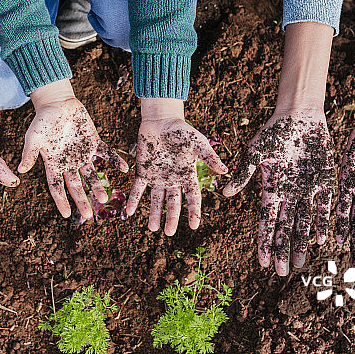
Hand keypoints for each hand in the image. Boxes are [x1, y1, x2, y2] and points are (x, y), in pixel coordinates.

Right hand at [19, 81, 126, 218]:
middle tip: (89, 215)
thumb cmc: (43, 120)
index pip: (57, 186)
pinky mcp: (94, 142)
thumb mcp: (34, 137)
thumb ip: (30, 154)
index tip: (67, 215)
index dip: (61, 201)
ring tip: (105, 198)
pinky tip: (124, 168)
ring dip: (98, 185)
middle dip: (82, 200)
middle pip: (76, 185)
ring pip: (91, 173)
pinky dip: (115, 160)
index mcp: (53, 163)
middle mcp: (69, 162)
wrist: (57, 102)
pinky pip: (106, 153)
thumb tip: (21, 170)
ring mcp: (82, 153)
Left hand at [126, 99, 226, 234]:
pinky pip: (138, 189)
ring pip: (156, 200)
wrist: (161, 120)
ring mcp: (157, 177)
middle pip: (173, 203)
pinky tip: (129, 212)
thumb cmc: (182, 130)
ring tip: (152, 229)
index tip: (194, 226)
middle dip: (171, 218)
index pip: (193, 198)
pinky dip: (133, 200)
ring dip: (154, 214)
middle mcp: (173, 180)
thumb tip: (225, 171)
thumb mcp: (198, 143)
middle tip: (169, 233)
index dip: (193, 212)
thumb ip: (210, 157)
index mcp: (187, 175)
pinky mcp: (143, 172)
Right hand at [223, 110, 333, 274]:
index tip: (263, 262)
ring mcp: (307, 190)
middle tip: (282, 273)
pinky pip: (324, 207)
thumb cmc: (273, 131)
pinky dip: (323, 222)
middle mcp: (289, 195)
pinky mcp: (325, 182)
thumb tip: (225, 193)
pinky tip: (322, 240)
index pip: (266, 222)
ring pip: (304, 223)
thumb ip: (244, 173)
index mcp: (270, 189)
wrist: (300, 116)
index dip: (264, 243)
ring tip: (300, 264)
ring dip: (301, 243)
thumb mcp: (255, 152)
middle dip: (282, 251)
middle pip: (284, 228)